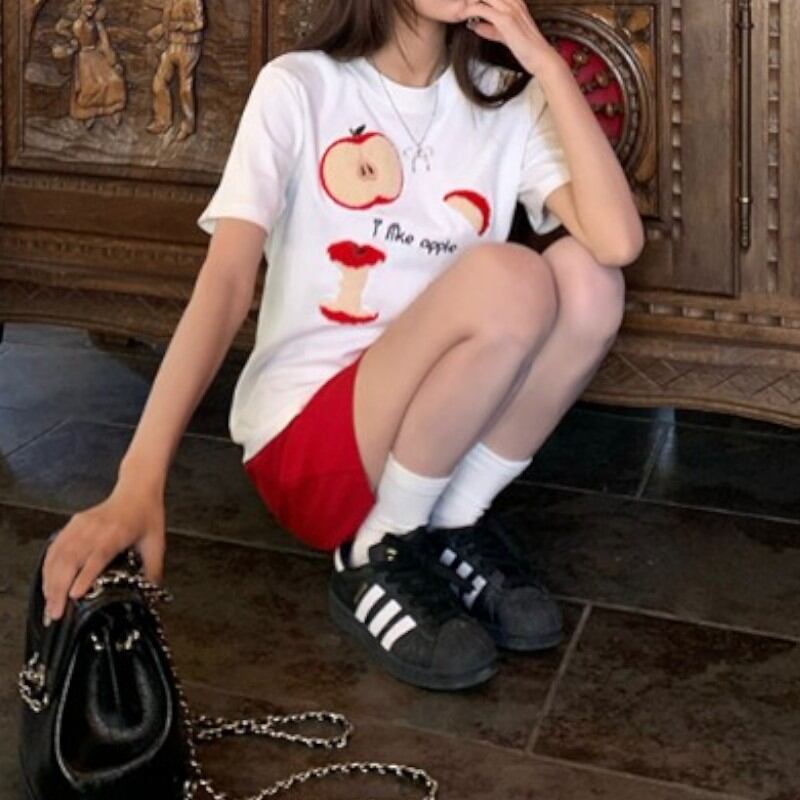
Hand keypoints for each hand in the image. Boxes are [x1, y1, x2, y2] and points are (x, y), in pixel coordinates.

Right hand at [41, 483, 165, 622]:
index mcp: (118, 532)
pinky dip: (48, 568)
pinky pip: (55, 547)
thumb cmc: (147, 516)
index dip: (85, 576)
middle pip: (72, 559)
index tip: (75, 595)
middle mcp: (96, 527)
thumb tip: (150, 597)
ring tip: (49, 605)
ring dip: (50, 582)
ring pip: (59, 555)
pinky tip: (47, 584)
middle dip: (60, 588)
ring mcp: (81, 525)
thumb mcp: (156, 543)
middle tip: (56, 613)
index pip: (98, 556)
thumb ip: (152, 570)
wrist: (137, 490)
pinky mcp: (73, 524)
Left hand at [461, 0, 557, 74]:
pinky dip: (470, 11)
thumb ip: (489, 29)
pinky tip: (462, 16)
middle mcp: (513, 2)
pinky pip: (483, 10)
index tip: (465, 2)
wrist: (540, 57)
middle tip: (457, 3)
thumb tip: (474, 25)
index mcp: (515, 2)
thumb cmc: (525, 48)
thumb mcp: (504, 35)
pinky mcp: (505, 20)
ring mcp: (510, 9)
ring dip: (469, 1)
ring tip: (457, 8)